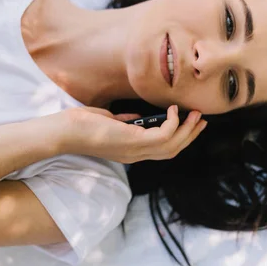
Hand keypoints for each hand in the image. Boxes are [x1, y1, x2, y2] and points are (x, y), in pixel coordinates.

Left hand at [56, 105, 206, 163]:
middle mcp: (136, 155)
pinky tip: (173, 110)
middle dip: (190, 135)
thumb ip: (124, 123)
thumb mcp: (108, 123)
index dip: (179, 138)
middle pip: (172, 150)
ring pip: (172, 145)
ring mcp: (135, 150)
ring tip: (195, 113)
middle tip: (201, 119)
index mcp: (131, 151)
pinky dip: (172, 123)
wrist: (64, 132)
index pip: (162, 150)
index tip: (190, 123)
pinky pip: (163, 136)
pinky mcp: (133, 141)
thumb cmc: (81, 126)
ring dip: (186, 130)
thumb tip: (136, 118)